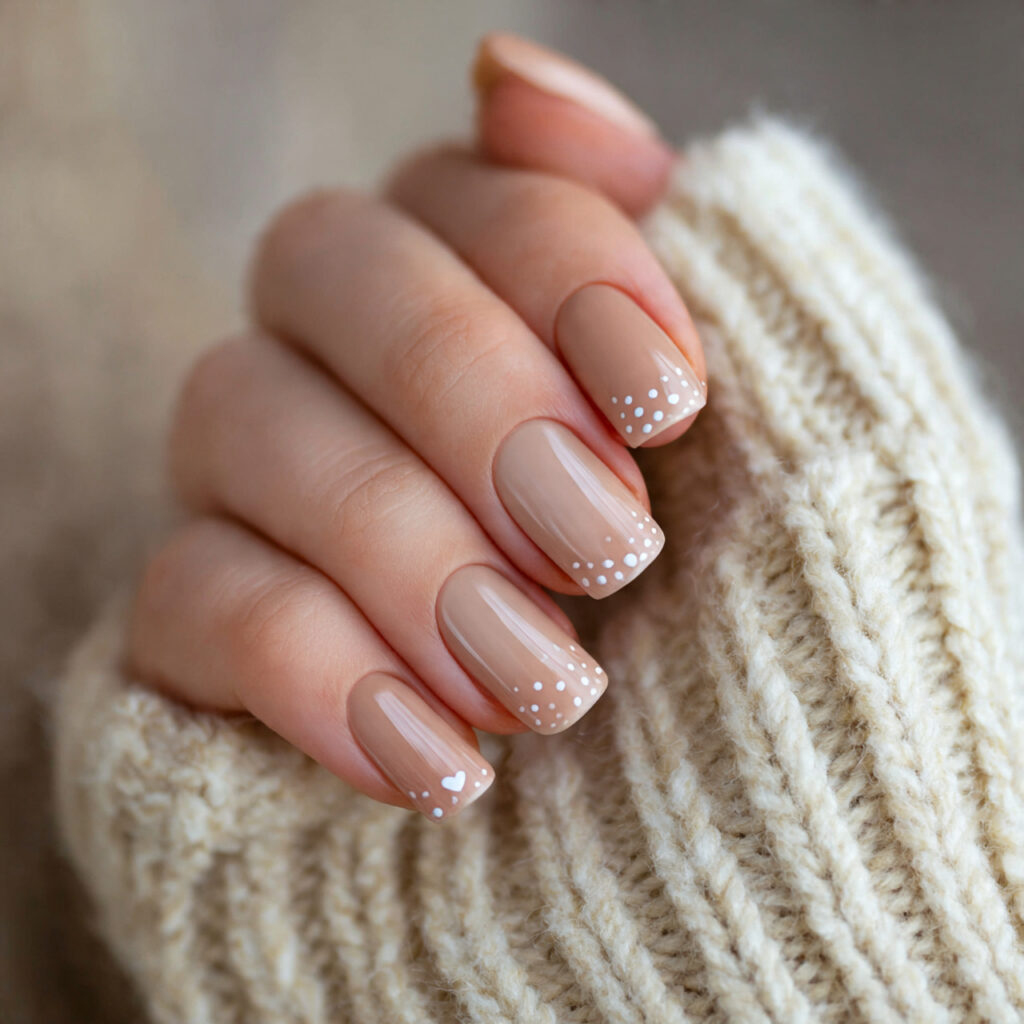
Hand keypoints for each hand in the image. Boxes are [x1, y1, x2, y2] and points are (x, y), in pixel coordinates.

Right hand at [126, 34, 705, 820]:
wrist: (696, 840)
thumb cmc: (753, 625)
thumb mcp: (778, 432)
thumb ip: (678, 251)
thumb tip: (515, 77)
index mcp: (491, 291)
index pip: (474, 186)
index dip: (559, 261)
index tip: (665, 398)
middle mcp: (351, 359)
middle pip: (327, 263)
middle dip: (468, 396)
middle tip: (600, 551)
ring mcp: (260, 484)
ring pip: (238, 417)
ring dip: (402, 547)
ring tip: (548, 687)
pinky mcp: (197, 622)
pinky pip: (188, 597)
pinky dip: (315, 671)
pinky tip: (436, 759)